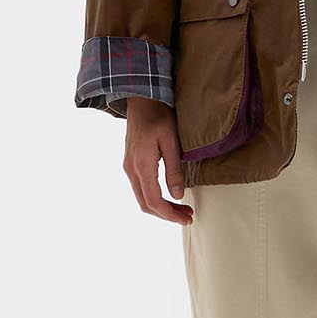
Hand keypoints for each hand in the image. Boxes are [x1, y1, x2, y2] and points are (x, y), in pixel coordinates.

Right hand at [123, 100, 193, 223]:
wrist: (141, 100)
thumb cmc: (158, 116)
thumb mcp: (171, 142)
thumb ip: (174, 170)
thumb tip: (178, 195)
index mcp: (141, 165)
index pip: (154, 201)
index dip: (170, 214)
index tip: (186, 218)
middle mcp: (131, 169)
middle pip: (146, 204)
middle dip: (167, 214)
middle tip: (187, 216)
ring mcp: (128, 166)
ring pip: (142, 198)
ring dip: (161, 207)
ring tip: (181, 208)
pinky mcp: (130, 163)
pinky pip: (140, 188)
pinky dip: (154, 197)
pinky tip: (168, 196)